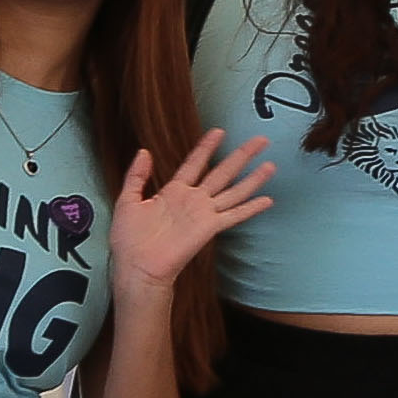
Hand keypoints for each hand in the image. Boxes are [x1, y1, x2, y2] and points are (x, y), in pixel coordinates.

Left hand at [110, 131, 276, 287]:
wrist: (137, 266)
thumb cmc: (129, 240)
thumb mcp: (127, 200)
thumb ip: (136, 176)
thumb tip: (144, 152)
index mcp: (173, 192)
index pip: (195, 163)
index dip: (207, 147)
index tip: (219, 132)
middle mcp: (193, 200)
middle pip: (223, 172)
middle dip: (242, 156)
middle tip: (259, 141)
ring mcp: (203, 214)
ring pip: (234, 191)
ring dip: (253, 178)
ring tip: (270, 165)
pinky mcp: (209, 228)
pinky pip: (234, 215)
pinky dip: (251, 208)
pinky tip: (267, 200)